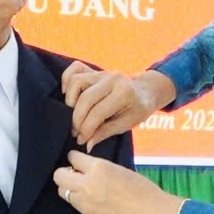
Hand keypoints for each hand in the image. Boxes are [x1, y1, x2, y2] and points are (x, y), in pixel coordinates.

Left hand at [53, 151, 185, 213]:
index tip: (77, 160)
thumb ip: (100, 169)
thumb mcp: (119, 170)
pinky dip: (78, 200)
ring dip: (70, 188)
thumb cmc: (143, 190)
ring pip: (63, 192)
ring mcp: (86, 201)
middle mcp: (88, 184)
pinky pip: (74, 204)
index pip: (73, 158)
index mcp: (99, 168)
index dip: (74, 158)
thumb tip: (86, 169)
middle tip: (74, 174)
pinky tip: (90, 199)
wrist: (151, 213)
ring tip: (83, 188)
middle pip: (59, 176)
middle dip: (64, 173)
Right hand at [61, 62, 176, 148]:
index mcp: (123, 93)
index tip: (81, 140)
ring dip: (70, 101)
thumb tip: (86, 144)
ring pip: (76, 81)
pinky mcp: (94, 70)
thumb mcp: (126, 124)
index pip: (97, 112)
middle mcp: (111, 79)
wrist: (145, 91)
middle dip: (77, 119)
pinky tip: (67, 94)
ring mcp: (102, 73)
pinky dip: (67, 80)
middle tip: (76, 132)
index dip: (86, 129)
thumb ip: (105, 133)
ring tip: (74, 115)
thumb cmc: (138, 109)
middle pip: (85, 98)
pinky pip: (75, 69)